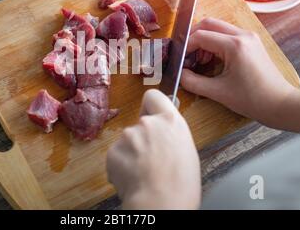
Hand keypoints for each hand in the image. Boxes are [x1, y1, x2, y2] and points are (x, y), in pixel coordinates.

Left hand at [106, 89, 200, 209]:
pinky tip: (133, 179)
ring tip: (143, 173)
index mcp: (170, 121)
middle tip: (151, 159)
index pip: (154, 96)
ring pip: (127, 141)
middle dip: (141, 138)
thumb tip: (163, 135)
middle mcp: (147, 123)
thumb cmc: (180, 185)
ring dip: (131, 153)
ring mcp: (127, 136)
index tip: (151, 115)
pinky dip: (121, 166)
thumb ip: (170, 135)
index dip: (150, 106)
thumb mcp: (186, 150)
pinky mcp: (112, 151)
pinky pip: (116, 156)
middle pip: (139, 123)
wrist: (160, 203)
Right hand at [181, 18, 294, 127]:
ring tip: (199, 61)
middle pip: (209, 24)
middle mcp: (243, 35)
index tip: (180, 60)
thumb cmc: (253, 99)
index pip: (201, 36)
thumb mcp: (218, 92)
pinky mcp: (252, 42)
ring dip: (204, 40)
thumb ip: (193, 82)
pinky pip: (227, 35)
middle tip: (186, 55)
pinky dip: (215, 43)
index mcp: (234, 45)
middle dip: (193, 38)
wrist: (280, 104)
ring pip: (218, 28)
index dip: (186, 47)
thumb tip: (180, 74)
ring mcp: (249, 37)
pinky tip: (212, 60)